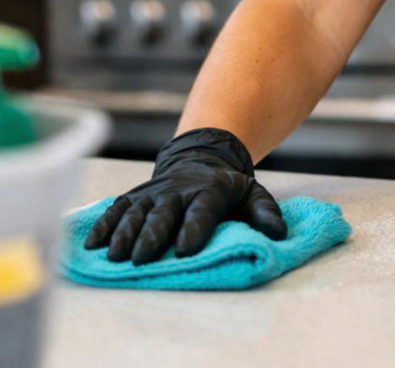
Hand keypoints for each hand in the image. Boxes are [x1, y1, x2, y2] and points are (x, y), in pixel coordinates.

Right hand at [83, 127, 286, 264]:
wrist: (200, 159)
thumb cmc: (226, 189)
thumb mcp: (251, 194)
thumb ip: (264, 211)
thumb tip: (279, 232)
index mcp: (209, 191)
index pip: (202, 209)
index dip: (194, 228)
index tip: (185, 250)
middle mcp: (178, 191)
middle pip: (164, 212)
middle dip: (153, 234)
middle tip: (143, 257)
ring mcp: (154, 193)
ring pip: (137, 212)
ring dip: (125, 233)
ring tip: (117, 256)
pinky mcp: (135, 196)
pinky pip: (116, 209)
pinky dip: (104, 225)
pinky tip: (93, 244)